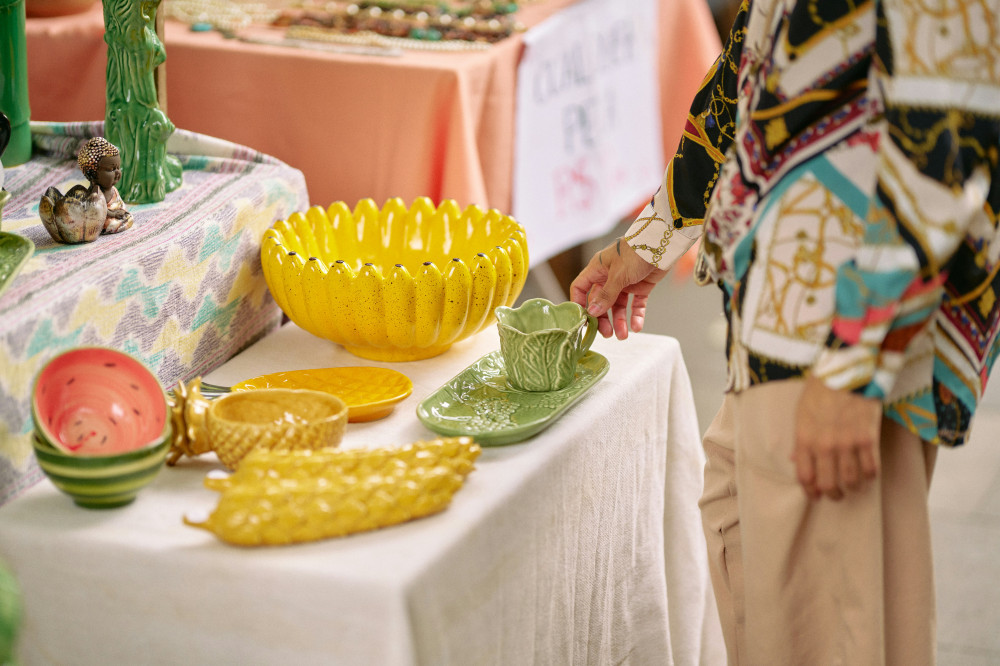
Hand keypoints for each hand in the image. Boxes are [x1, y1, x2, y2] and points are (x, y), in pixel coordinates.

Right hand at [569, 238, 666, 338]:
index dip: (580, 304)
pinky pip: (635, 305)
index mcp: (598, 269)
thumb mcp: (618, 275)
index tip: (582, 320)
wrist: (663, 244)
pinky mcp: (641, 287)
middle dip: (603, 319)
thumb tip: (592, 312)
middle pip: (600, 302)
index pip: (581, 288)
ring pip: (618, 306)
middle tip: (607, 333)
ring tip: (623, 336)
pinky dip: (636, 316)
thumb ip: (606, 295)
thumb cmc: (636, 252)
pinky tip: (636, 327)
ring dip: (620, 321)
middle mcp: (609, 277)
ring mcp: (625, 282)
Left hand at [792, 376, 880, 499]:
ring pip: (851, 481)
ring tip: (853, 487)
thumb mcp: (802, 413)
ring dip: (852, 489)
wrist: (847, 369)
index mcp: (804, 438)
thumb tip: (795, 461)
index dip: (810, 491)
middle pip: (828, 485)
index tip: (816, 496)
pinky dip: (870, 477)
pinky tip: (868, 475)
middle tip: (836, 494)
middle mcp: (824, 445)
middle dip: (832, 494)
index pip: (805, 476)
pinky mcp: (868, 438)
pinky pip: (871, 469)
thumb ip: (800, 439)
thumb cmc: (821, 389)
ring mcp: (847, 443)